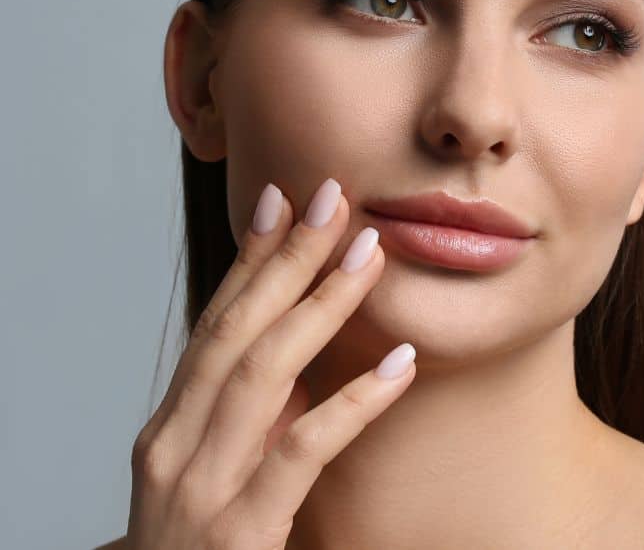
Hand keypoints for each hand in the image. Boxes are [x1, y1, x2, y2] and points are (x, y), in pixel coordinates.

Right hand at [125, 178, 416, 548]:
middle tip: (334, 198)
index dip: (250, 261)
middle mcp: (175, 449)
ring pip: (262, 375)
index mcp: (171, 430)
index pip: (215, 327)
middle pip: (236, 333)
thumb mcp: (215, 478)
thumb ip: (249, 423)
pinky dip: (353, 404)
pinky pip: (302, 452)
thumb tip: (301, 362)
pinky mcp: (239, 531)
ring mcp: (201, 489)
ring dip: (320, 308)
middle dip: (286, 260)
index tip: (283, 201)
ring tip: (369, 256)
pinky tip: (400, 367)